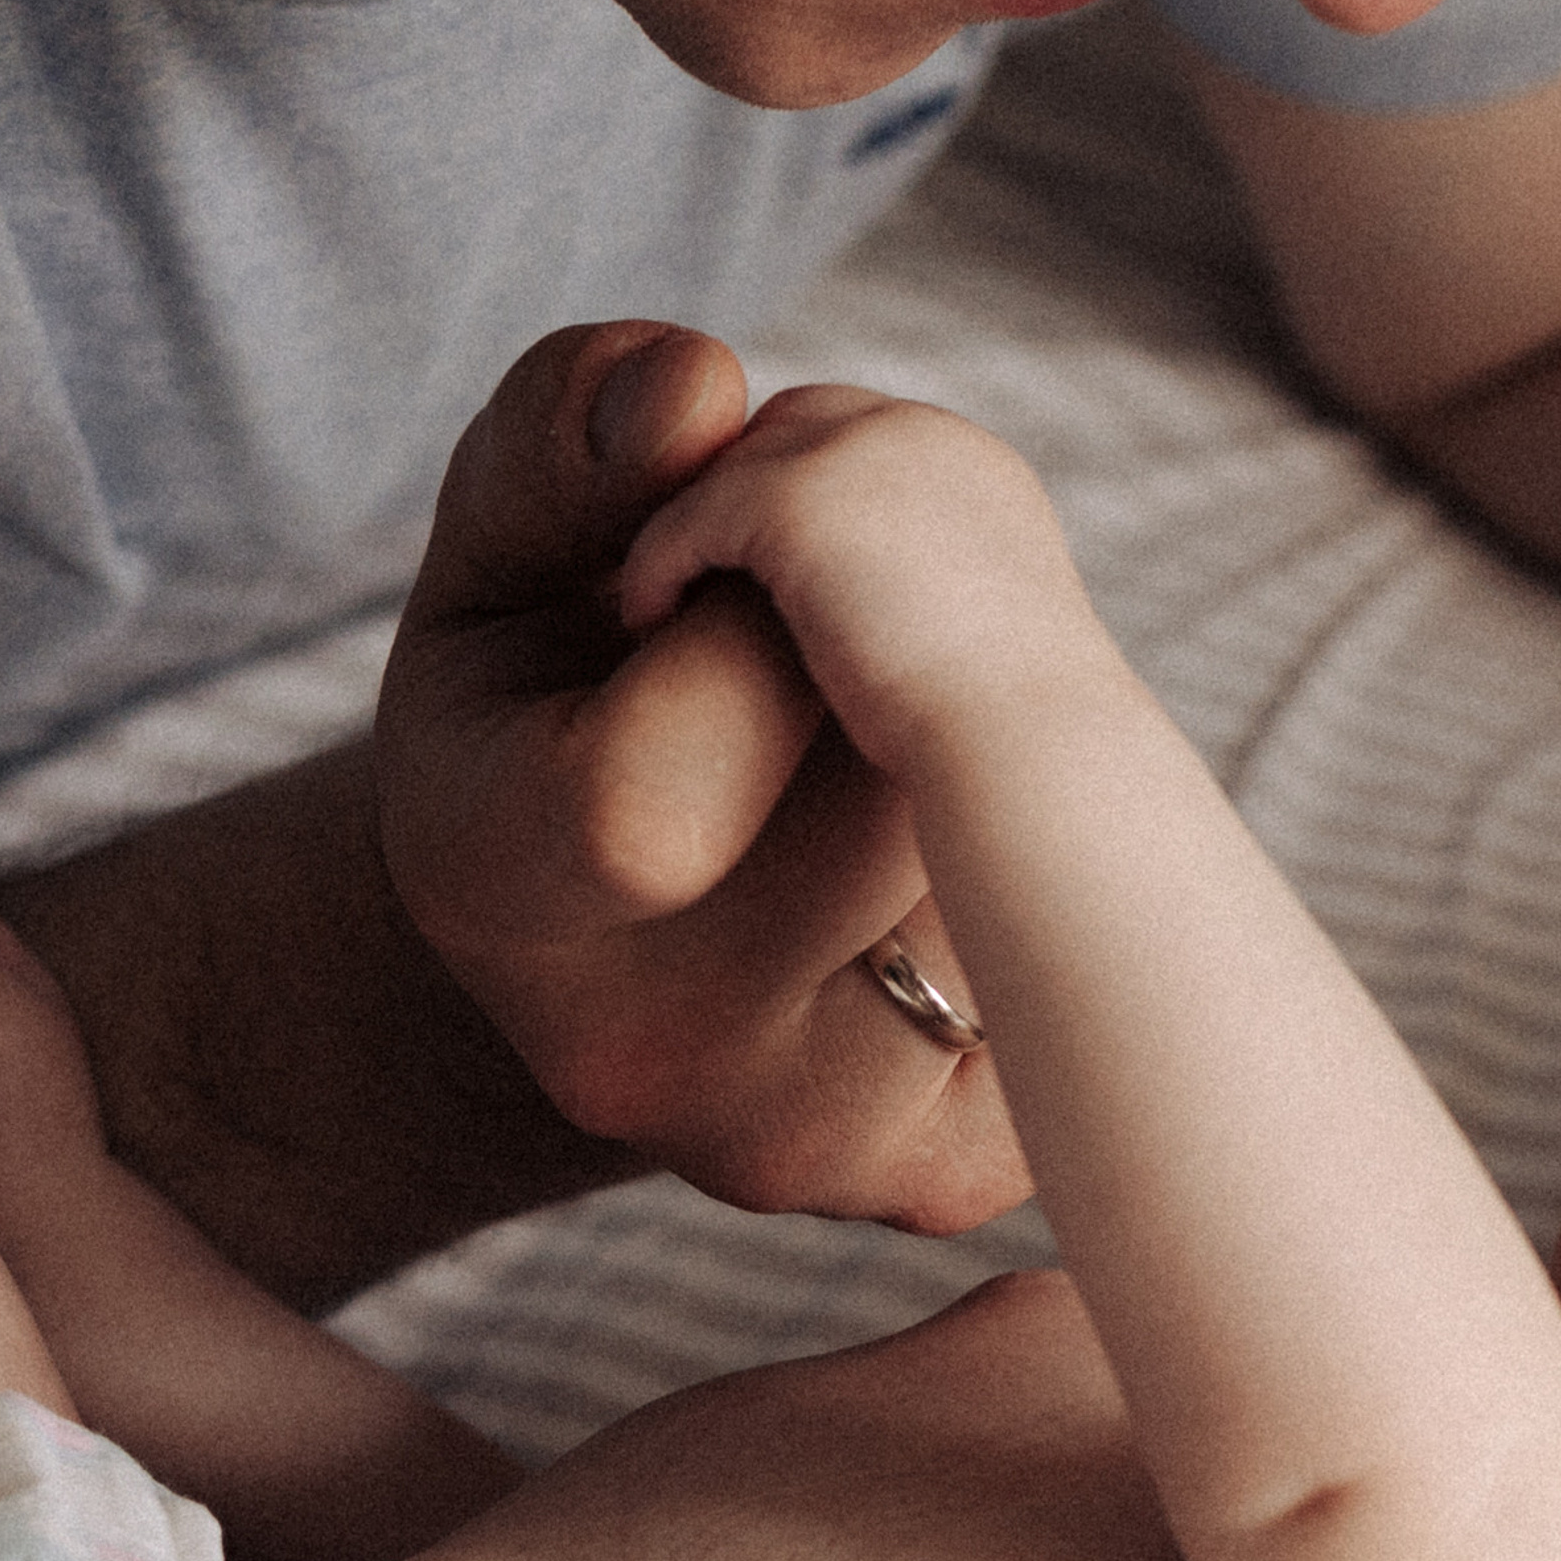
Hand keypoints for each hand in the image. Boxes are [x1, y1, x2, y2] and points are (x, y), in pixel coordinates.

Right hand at [374, 323, 1032, 1229]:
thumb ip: (576, 434)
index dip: (736, 635)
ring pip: (1005, 868)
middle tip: (809, 671)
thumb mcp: (511, 537)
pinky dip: (1029, 876)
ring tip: (854, 771)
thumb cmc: (541, 687)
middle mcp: (640, 1057)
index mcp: (489, 882)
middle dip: (886, 677)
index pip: (662, 787)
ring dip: (975, 767)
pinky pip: (1071, 962)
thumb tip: (700, 390)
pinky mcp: (943, 1169)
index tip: (712, 598)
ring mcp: (803, 1138)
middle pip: (890, 803)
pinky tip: (916, 870)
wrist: (577, 937)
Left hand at [619, 381, 1118, 788]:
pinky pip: (692, 515)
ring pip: (734, 465)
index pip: (861, 438)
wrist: (1032, 752)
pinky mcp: (799, 499)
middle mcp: (928, 440)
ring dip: (689, 528)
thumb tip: (904, 645)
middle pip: (793, 423)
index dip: (798, 491)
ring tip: (656, 599)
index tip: (755, 565)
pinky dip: (658, 563)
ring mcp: (864, 457)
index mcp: (977, 471)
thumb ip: (938, 616)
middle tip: (688, 569)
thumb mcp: (988, 654)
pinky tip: (644, 621)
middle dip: (735, 490)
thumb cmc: (1017, 748)